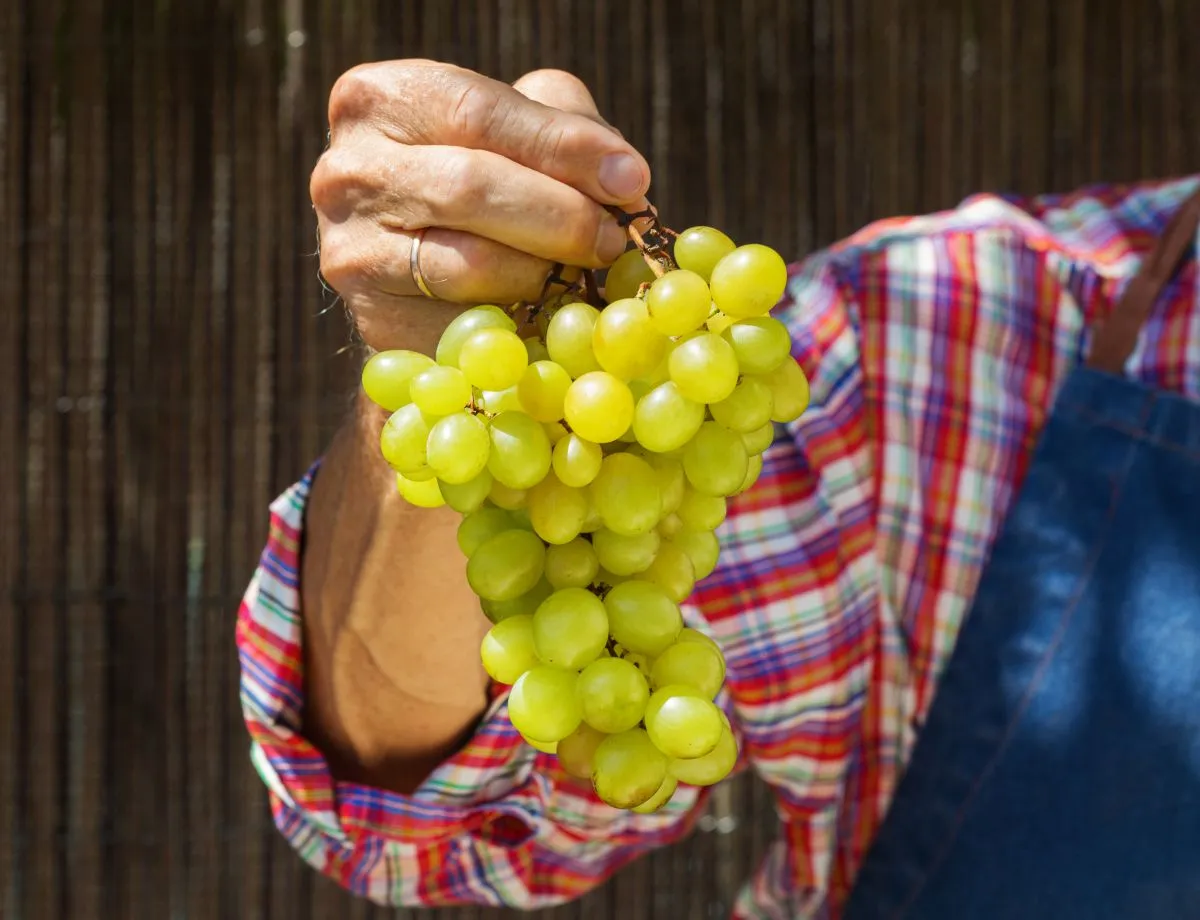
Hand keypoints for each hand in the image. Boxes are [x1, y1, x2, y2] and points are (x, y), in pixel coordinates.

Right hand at [310, 61, 650, 350]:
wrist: (418, 261)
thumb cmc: (482, 173)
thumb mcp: (518, 125)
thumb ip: (566, 129)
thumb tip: (624, 179)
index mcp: (380, 100)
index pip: (478, 112)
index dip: (562, 147)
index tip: (630, 180)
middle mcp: (348, 172)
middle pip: (471, 187)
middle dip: (563, 217)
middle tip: (614, 240)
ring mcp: (351, 251)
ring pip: (470, 265)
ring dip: (546, 274)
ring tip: (584, 274)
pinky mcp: (375, 321)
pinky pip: (466, 328)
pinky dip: (521, 324)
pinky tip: (547, 314)